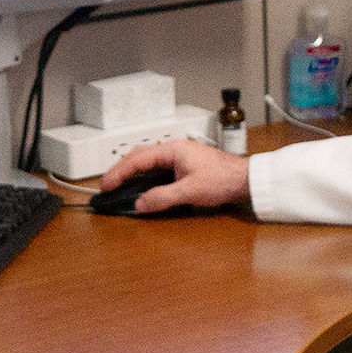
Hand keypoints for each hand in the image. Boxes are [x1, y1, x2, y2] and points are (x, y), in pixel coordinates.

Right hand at [99, 138, 251, 213]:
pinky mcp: (184, 165)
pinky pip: (158, 167)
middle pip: (139, 156)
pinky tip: (141, 185)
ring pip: (148, 161)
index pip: (137, 159)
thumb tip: (141, 203)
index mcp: (173, 150)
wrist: (245, 179)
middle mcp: (174, 149)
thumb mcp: (190, 191)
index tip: (106, 185)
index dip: (118, 173)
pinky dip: (144, 175)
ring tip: (119, 184)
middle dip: (120, 170)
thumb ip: (163, 197)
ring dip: (132, 172)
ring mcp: (179, 156)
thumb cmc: (223, 178)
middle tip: (107, 185)